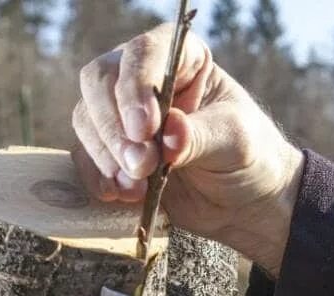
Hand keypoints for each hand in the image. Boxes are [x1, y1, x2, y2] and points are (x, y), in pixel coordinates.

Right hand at [71, 24, 304, 276]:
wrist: (244, 202)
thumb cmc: (248, 157)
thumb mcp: (234, 142)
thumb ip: (200, 136)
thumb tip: (169, 132)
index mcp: (180, 58)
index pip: (142, 54)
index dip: (135, 87)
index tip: (145, 129)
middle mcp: (143, 78)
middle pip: (99, 82)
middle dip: (114, 128)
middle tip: (141, 165)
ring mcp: (121, 115)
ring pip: (86, 120)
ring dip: (105, 156)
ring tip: (137, 188)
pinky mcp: (111, 152)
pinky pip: (84, 156)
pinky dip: (97, 177)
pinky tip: (121, 195)